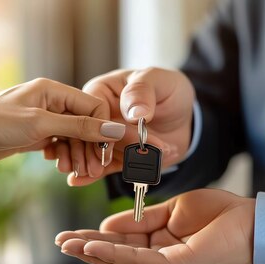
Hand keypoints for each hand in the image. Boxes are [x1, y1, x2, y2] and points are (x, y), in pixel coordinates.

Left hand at [0, 78, 125, 166]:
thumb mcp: (40, 125)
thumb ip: (79, 127)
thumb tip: (113, 129)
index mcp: (53, 90)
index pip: (93, 106)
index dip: (102, 129)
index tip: (105, 152)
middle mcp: (50, 103)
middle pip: (86, 124)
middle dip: (91, 147)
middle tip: (92, 170)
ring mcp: (42, 120)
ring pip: (74, 138)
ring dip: (77, 155)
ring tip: (75, 172)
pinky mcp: (34, 136)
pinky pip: (60, 146)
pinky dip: (64, 157)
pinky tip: (60, 167)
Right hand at [44, 67, 194, 185]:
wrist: (185, 117)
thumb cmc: (168, 90)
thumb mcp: (158, 81)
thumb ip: (143, 92)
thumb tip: (135, 112)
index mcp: (103, 91)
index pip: (93, 110)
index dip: (96, 127)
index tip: (102, 143)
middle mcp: (99, 115)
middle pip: (89, 133)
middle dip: (87, 150)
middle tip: (88, 166)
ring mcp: (106, 138)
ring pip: (93, 152)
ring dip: (87, 163)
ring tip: (83, 174)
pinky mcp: (117, 156)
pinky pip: (104, 166)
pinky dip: (93, 174)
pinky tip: (79, 181)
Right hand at [55, 189, 254, 263]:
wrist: (252, 219)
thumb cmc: (221, 215)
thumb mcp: (173, 212)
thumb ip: (142, 219)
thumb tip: (109, 224)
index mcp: (163, 253)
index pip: (124, 248)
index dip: (98, 240)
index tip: (74, 233)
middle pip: (119, 259)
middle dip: (88, 249)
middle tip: (61, 241)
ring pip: (124, 262)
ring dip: (94, 252)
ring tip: (68, 243)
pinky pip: (140, 262)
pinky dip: (114, 254)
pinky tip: (94, 246)